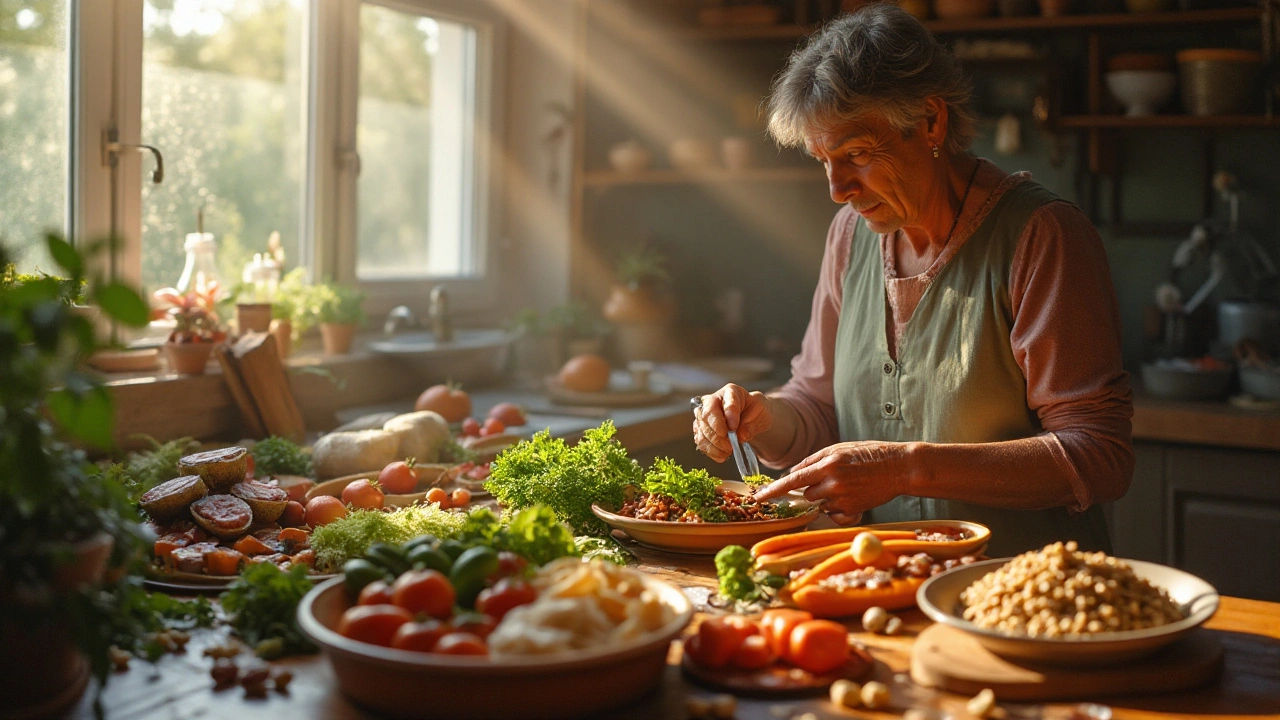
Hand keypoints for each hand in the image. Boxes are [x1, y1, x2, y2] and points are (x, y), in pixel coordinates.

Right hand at [692, 384, 772, 462]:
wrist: (751, 418)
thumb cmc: (756, 411)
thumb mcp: (761, 412)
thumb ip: (751, 423)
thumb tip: (740, 436)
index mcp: (730, 392)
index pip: (726, 400)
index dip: (728, 414)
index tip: (733, 427)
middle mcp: (713, 401)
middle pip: (707, 415)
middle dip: (718, 434)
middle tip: (731, 445)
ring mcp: (704, 415)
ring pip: (702, 431)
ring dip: (714, 445)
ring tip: (729, 451)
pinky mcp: (701, 430)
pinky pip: (701, 442)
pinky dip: (711, 451)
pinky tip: (723, 455)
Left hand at [753, 441, 913, 524]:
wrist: (899, 467)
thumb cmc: (868, 454)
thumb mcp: (839, 448)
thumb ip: (813, 460)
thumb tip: (792, 473)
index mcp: (828, 464)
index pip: (793, 480)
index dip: (774, 490)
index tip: (759, 498)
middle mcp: (833, 483)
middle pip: (806, 494)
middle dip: (813, 489)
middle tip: (834, 478)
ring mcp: (844, 499)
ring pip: (820, 504)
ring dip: (826, 498)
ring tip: (848, 485)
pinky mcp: (853, 511)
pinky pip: (834, 515)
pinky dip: (838, 509)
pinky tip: (853, 497)